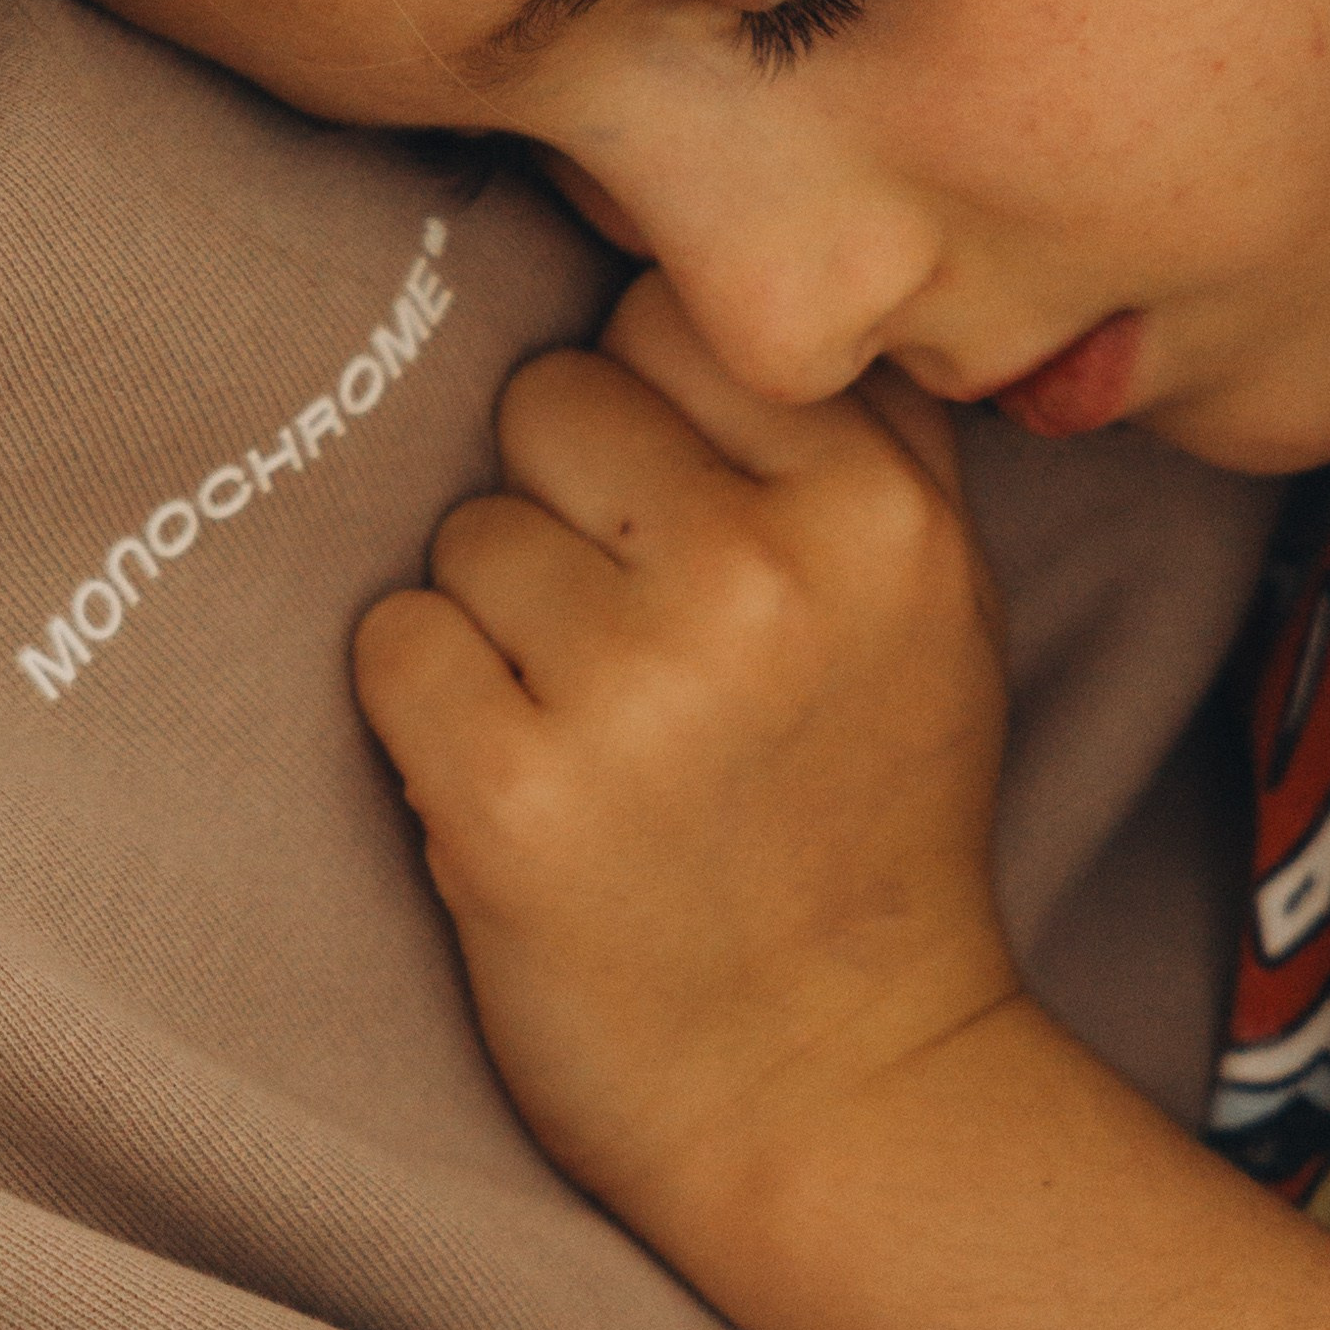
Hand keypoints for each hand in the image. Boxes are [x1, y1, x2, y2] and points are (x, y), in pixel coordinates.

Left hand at [353, 273, 1017, 1255]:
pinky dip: (426, 699)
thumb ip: (855, 417)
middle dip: (561, 493)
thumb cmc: (867, 804)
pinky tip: (511, 766)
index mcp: (875, 508)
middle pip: (549, 396)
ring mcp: (634, 690)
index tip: (664, 481)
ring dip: (495, 612)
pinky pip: (394, 639)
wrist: (832, 1080)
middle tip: (623, 617)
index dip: (648, 393)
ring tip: (586, 712)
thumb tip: (719, 248)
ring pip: (465, 524)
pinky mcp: (509, 798)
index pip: (670, 314)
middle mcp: (762, 576)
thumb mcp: (935, 588)